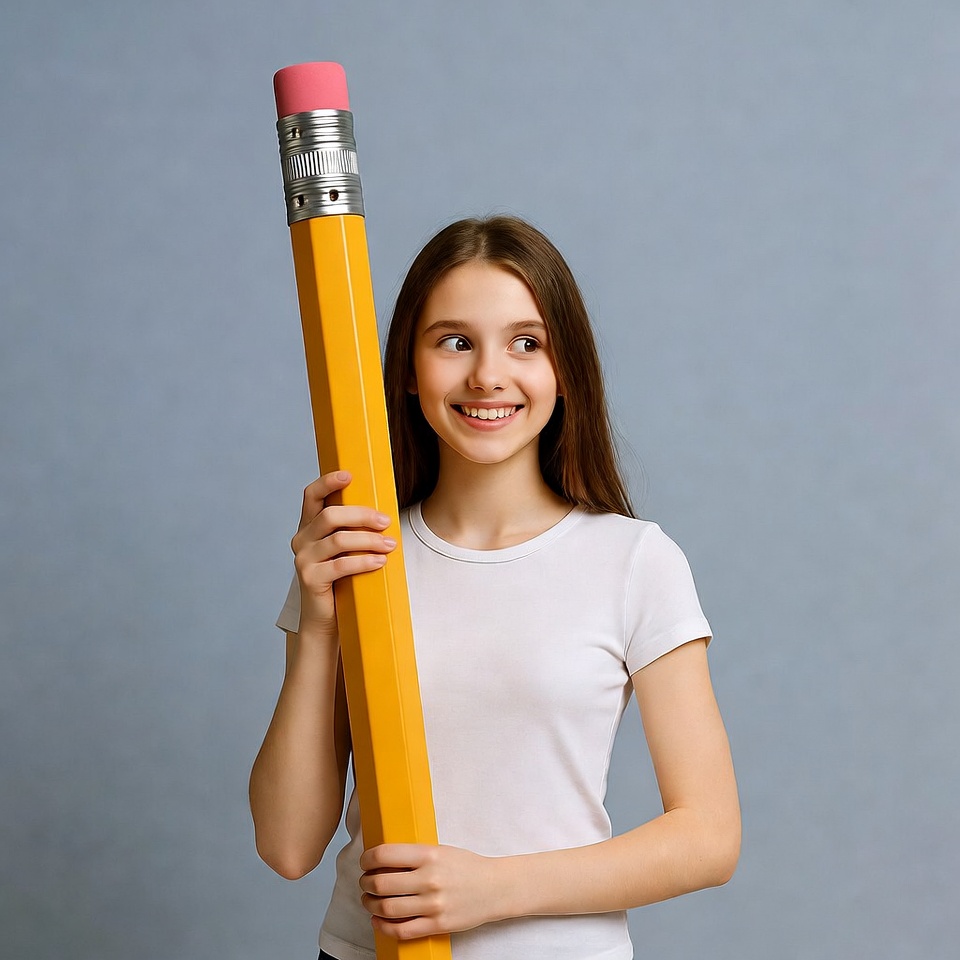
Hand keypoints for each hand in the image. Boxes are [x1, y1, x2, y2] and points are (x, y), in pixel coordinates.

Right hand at [290, 471, 396, 635]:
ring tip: (390, 545)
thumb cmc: (341, 581)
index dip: (327, 482)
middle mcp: (301, 540)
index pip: (311, 496)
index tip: (349, 475)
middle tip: (386, 522)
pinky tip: (380, 562)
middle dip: (361, 515)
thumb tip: (384, 515)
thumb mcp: (344, 551)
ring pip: (338, 540)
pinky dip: (364, 561)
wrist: (326, 620)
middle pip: (330, 516)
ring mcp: (303, 560)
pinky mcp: (310, 579)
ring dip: (368, 540)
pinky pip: (340, 565)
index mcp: (308, 528)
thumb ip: (352, 532)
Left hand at [359, 844, 501, 939]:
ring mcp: (433, 905)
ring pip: (387, 909)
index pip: (385, 855)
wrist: (495, 888)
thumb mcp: (440, 850)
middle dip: (366, 883)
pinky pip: (402, 930)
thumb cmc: (466, 866)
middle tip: (365, 882)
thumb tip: (382, 860)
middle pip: (381, 884)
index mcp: (429, 855)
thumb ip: (414, 855)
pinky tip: (379, 921)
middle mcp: (429, 879)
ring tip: (369, 900)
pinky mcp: (437, 925)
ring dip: (370, 905)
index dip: (367, 859)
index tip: (365, 862)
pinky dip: (383, 927)